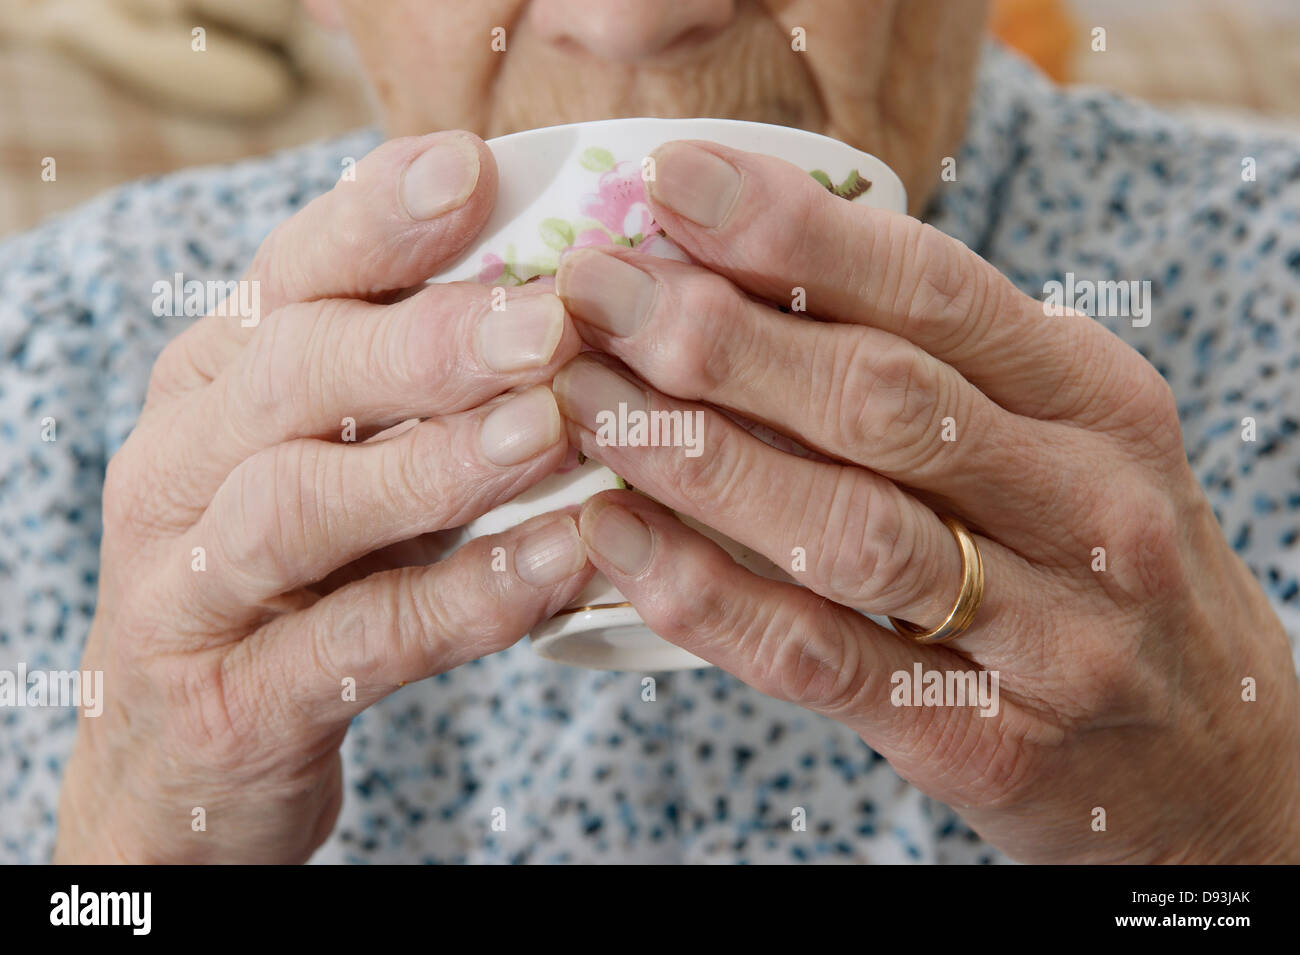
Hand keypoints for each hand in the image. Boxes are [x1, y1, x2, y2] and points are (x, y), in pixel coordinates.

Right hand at [56, 132, 593, 862]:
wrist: (188, 751)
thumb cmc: (296, 576)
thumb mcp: (337, 459)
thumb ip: (412, 386)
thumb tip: (556, 288)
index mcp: (214, 386)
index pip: (288, 279)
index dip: (375, 220)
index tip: (475, 167)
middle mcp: (182, 468)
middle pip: (290, 376)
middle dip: (424, 342)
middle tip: (549, 316)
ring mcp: (187, 590)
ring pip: (299, 506)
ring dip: (436, 465)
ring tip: (552, 431)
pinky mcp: (232, 702)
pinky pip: (354, 643)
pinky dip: (463, 600)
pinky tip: (561, 564)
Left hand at [551, 140, 1299, 862]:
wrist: (1219, 764)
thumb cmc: (1100, 573)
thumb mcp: (1064, 443)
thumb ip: (940, 371)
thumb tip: (746, 281)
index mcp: (1097, 401)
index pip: (937, 290)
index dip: (793, 232)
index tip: (672, 181)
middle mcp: (1086, 505)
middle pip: (880, 398)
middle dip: (718, 335)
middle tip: (592, 290)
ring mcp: (1048, 634)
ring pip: (845, 527)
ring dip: (694, 455)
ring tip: (583, 400)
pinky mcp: (985, 740)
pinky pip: (821, 657)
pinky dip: (707, 596)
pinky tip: (615, 537)